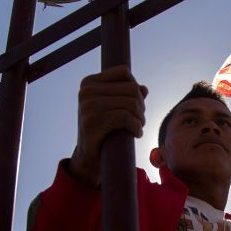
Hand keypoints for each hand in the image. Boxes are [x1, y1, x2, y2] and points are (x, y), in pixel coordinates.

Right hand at [69, 65, 147, 186]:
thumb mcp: (114, 109)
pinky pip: (125, 118)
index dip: (136, 88)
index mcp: (89, 83)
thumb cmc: (105, 130)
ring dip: (140, 118)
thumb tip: (144, 88)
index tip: (135, 105)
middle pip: (131, 88)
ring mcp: (87, 106)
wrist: (89, 157)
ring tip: (138, 127)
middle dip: (141, 105)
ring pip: (131, 103)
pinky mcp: (92, 122)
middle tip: (140, 120)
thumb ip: (127, 95)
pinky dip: (136, 127)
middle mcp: (86, 91)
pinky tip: (137, 134)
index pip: (123, 72)